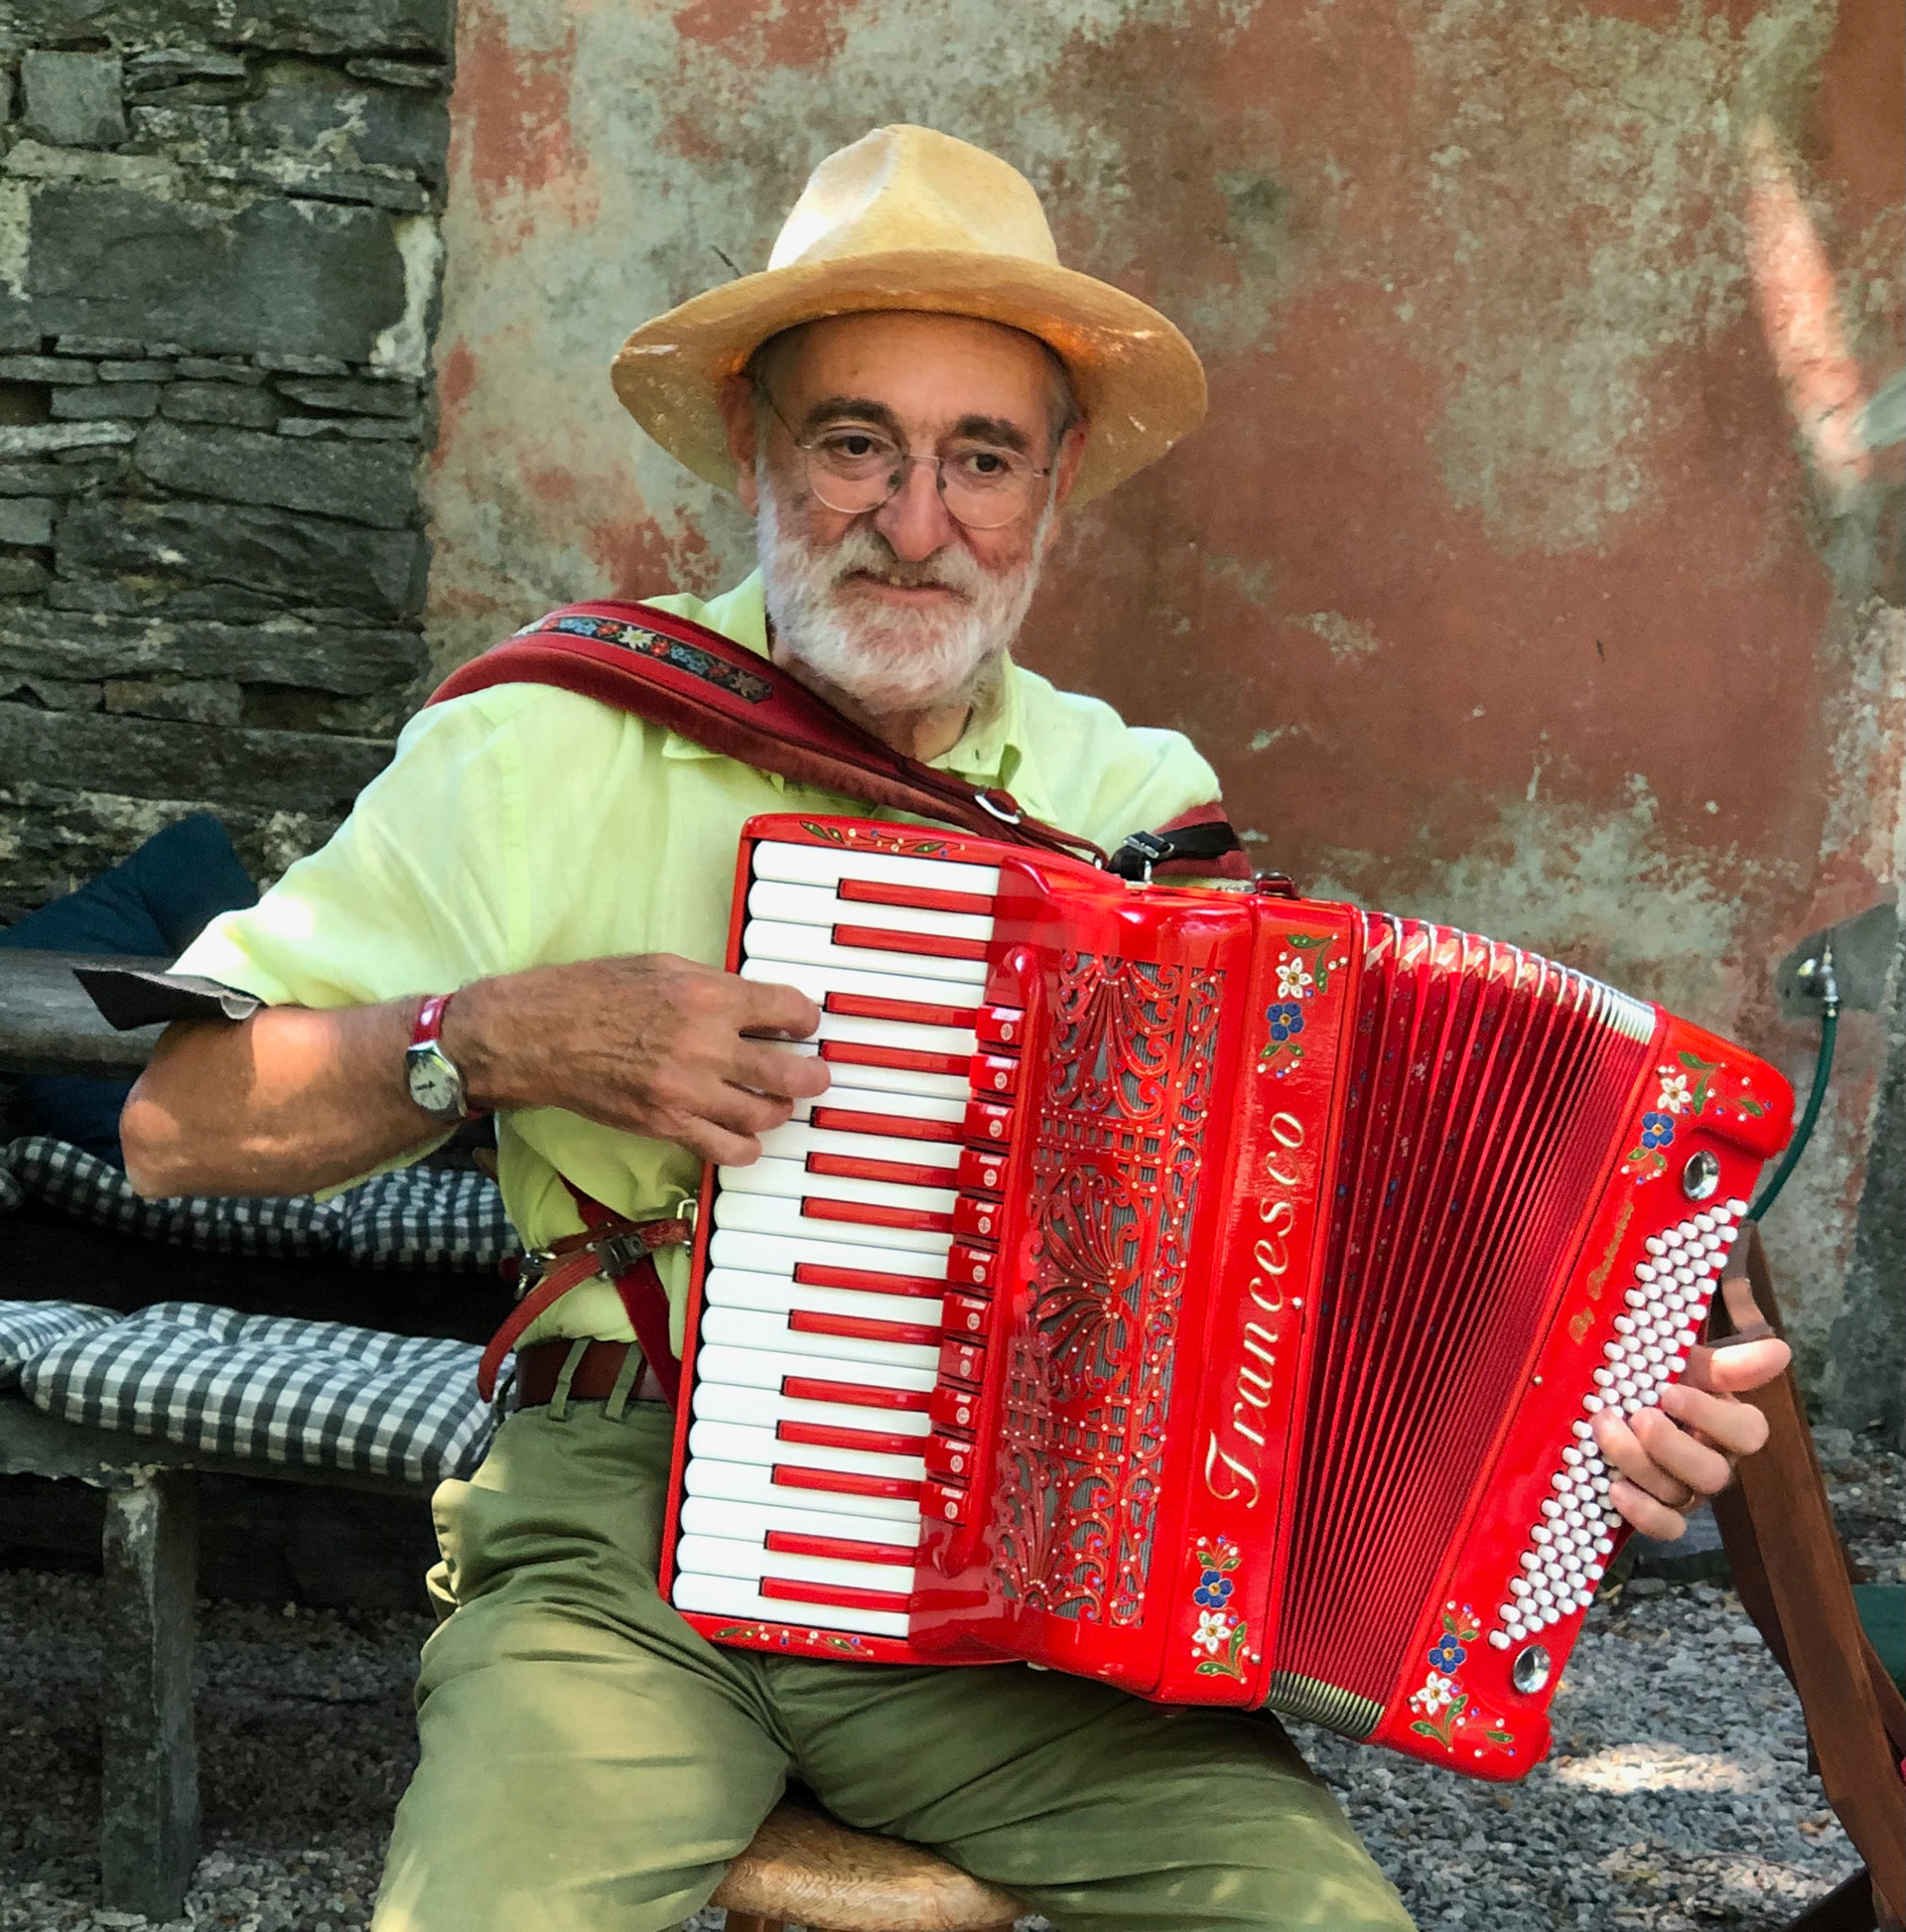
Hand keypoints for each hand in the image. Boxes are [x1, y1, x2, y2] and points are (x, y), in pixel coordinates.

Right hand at [449, 953, 829, 1165]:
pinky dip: (746, 1145)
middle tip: (812, 1074)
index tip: (803, 1026)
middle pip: (792, 1073)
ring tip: (771, 1100)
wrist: (539, 1034)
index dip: (805, 1021)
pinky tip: (742, 1132)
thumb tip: (760, 1005)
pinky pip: (729, 1149)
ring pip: (766, 1114)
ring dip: (777, 1108)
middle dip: (811, 1075)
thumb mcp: (664, 967)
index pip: (790, 1012)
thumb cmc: (595, 992)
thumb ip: (717, 986)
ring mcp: (688, 1091)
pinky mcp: (668, 1125)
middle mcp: (706, 1045)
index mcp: (709, 996)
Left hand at [1592, 1271, 1789, 1539]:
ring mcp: (1688, 1491)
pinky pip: (1664, 1527)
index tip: (1670, 1392)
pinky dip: (1642, 1512)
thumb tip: (1781, 1351)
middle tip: (1639, 1417)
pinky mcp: (1659, 1511)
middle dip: (1670, 1446)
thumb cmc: (1655, 1377)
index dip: (1710, 1416)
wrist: (1612, 1395)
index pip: (1748, 1433)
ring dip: (1637, 1462)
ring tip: (1604, 1428)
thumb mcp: (1685, 1362)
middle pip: (1713, 1474)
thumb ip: (1727, 1364)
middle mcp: (1714, 1462)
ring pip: (1679, 1495)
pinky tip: (1614, 1486)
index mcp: (1729, 1426)